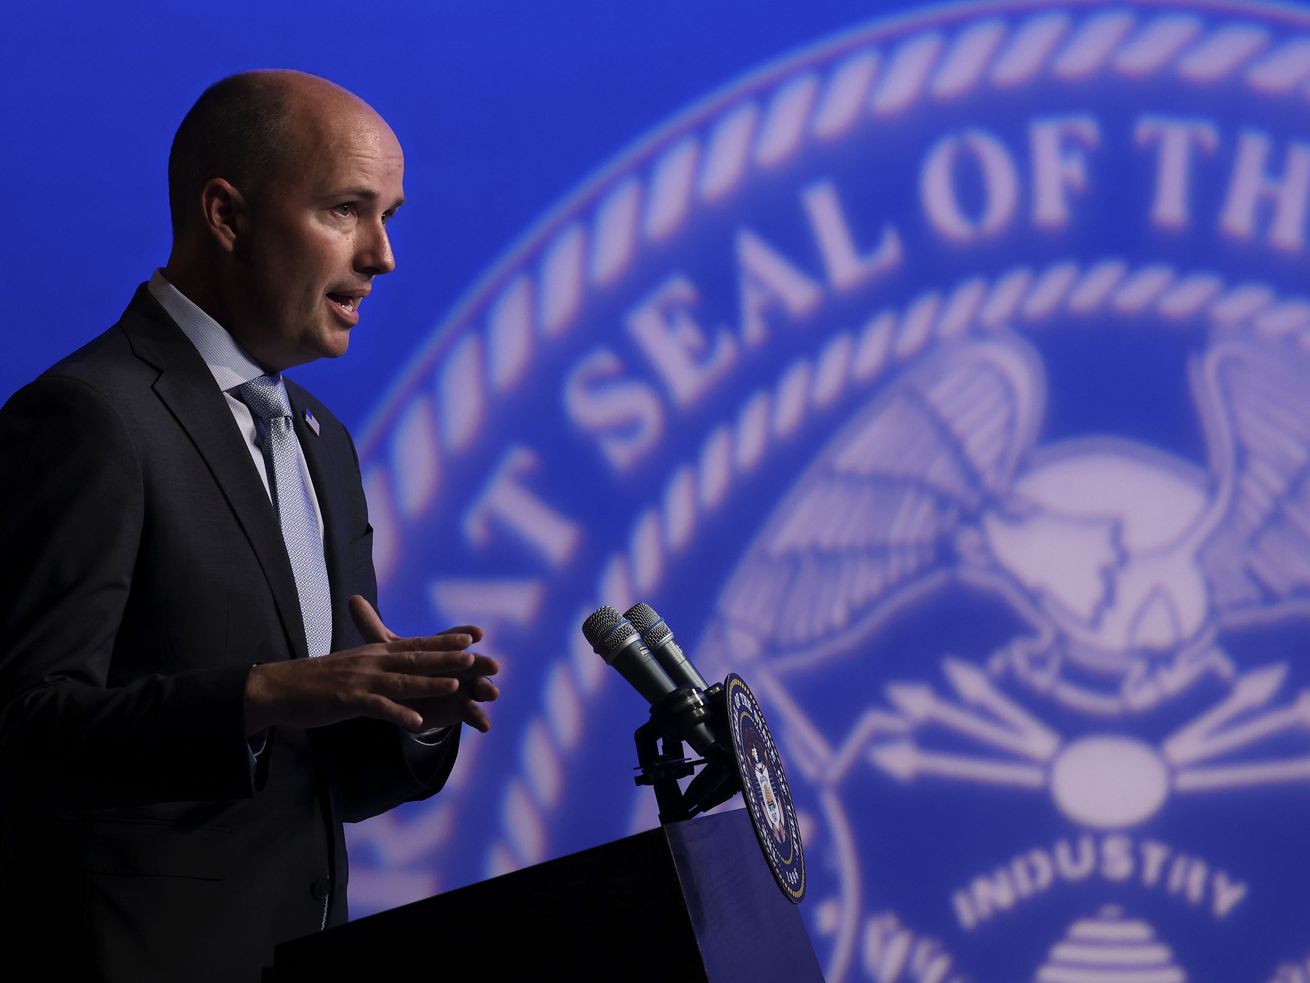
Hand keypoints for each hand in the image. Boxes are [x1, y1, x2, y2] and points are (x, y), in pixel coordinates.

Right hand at [242, 596, 497, 735]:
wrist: (278, 687)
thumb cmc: (316, 680)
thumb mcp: (352, 667)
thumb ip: (377, 665)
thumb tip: (397, 664)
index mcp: (374, 653)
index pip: (415, 644)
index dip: (445, 642)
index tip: (472, 638)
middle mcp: (371, 662)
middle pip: (415, 659)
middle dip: (447, 658)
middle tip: (476, 658)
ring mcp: (360, 680)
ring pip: (401, 681)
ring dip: (429, 683)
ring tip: (456, 686)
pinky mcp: (347, 699)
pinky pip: (378, 708)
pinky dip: (399, 713)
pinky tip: (418, 722)